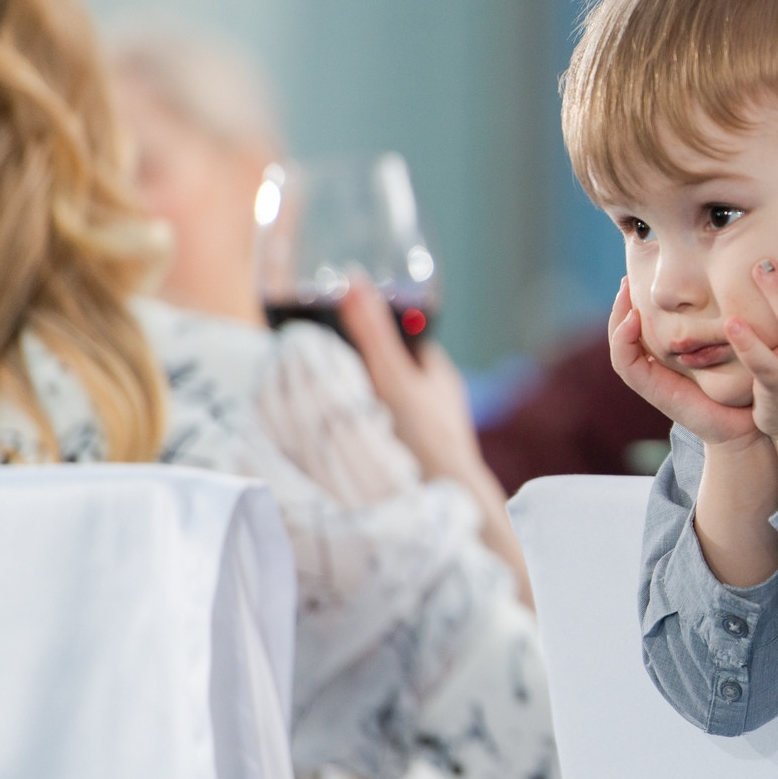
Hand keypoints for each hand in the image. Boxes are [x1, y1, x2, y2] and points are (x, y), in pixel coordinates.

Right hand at [338, 280, 530, 603]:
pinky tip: (353, 439)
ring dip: (369, 403)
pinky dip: (373, 430)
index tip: (346, 328)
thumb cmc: (424, 436)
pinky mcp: (422, 459)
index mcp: (438, 376)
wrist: (448, 498)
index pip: (407, 343)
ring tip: (333, 402)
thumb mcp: (392, 378)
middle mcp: (439, 402)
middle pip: (399, 375)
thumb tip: (352, 280)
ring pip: (395, 406)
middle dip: (368, 369)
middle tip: (330, 367)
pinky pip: (393, 434)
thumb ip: (371, 334)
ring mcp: (432, 432)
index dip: (379, 333)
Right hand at [608, 277, 758, 446]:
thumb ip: (728, 319)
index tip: (641, 276)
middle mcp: (657, 366)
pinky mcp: (652, 391)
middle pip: (625, 332)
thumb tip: (738, 277)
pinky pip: (626, 365)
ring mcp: (652, 379)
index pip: (644, 323)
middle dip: (622, 304)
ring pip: (621, 346)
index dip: (638, 300)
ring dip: (617, 318)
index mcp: (672, 354)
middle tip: (627, 278)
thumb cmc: (748, 381)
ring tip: (624, 292)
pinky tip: (633, 319)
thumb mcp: (735, 343)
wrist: (748, 423)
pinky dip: (623, 341)